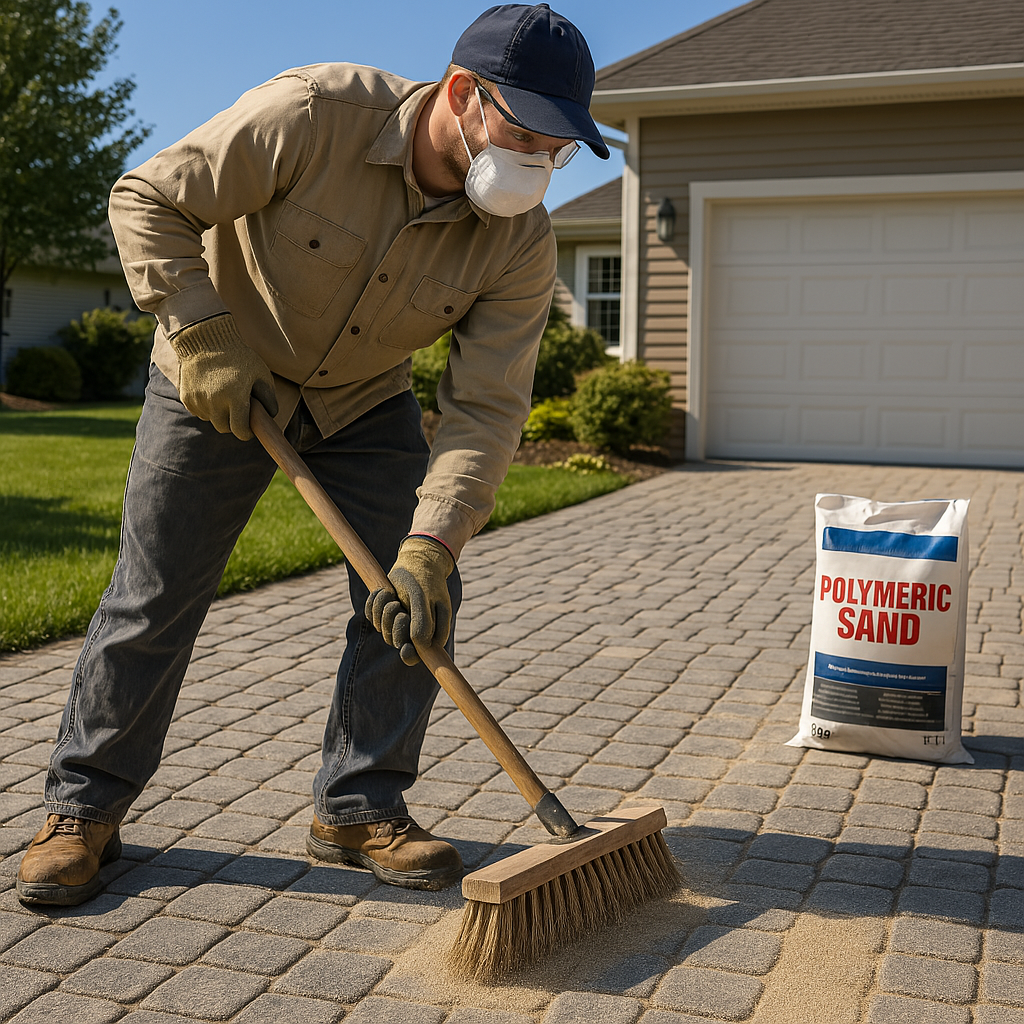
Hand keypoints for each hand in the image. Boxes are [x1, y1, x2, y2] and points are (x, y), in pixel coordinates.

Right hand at [169, 313, 277, 439]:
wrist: (205, 339)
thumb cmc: (238, 356)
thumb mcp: (260, 373)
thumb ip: (268, 396)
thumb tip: (270, 415)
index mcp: (235, 398)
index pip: (240, 430)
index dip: (247, 432)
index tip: (249, 428)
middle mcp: (214, 403)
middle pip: (224, 428)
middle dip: (233, 424)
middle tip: (238, 411)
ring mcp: (198, 401)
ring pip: (211, 420)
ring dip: (219, 415)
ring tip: (225, 396)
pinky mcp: (187, 398)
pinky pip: (199, 412)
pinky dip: (206, 407)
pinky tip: (211, 392)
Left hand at [366, 535, 454, 665]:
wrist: (417, 561)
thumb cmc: (424, 580)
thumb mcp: (424, 598)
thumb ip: (423, 621)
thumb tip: (420, 644)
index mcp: (428, 632)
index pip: (416, 654)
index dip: (409, 655)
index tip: (405, 650)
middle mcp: (411, 631)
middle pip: (394, 641)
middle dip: (393, 623)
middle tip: (397, 606)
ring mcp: (397, 623)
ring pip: (381, 628)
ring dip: (382, 609)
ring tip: (391, 594)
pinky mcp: (383, 614)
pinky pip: (371, 615)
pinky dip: (374, 602)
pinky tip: (384, 591)